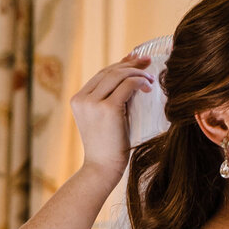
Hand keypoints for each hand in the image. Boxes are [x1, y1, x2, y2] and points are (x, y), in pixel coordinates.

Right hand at [71, 53, 153, 183]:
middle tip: (148, 62)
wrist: (103, 168)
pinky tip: (148, 87)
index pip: (101, 75)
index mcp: (78, 100)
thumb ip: (114, 97)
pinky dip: (139, 82)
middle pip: (109, 72)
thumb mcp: (108, 117)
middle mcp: (82, 99)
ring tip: (151, 79)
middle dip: (130, 64)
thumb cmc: (109, 147)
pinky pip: (127, 85)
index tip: (135, 60)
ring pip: (118, 75)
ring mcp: (92, 103)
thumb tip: (132, 74)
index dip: (120, 65)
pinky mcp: (107, 108)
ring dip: (137, 73)